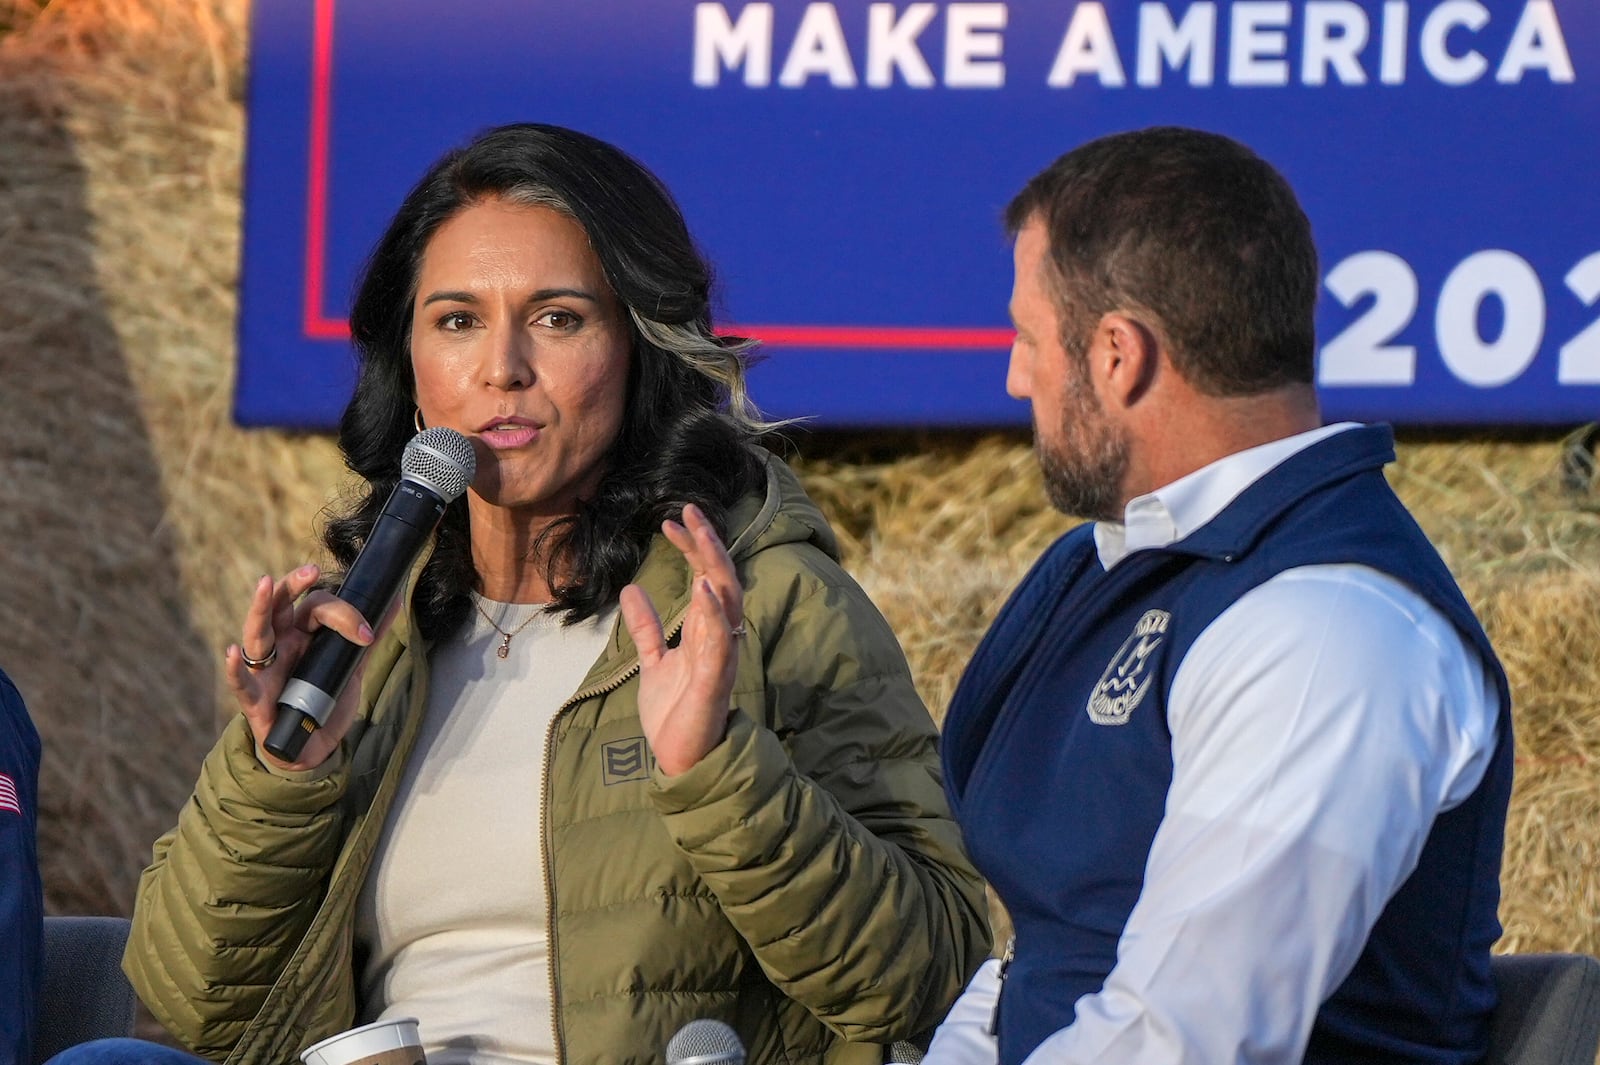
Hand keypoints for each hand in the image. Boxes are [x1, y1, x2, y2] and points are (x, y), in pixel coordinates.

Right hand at [223, 564, 377, 772]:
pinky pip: (241, 682)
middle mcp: (280, 645)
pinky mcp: (255, 700)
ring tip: (264, 584)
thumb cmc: (322, 701)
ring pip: (256, 634)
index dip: (342, 613)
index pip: (315, 607)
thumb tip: (394, 602)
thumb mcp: (349, 666)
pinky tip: (233, 653)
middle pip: (279, 606)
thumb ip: (366, 637)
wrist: (309, 746)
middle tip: (311, 571)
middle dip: (292, 585)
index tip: (367, 633)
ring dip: (259, 609)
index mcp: (300, 634)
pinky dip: (235, 668)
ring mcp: (265, 670)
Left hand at [620, 504, 744, 776]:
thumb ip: (646, 628)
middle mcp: (720, 638)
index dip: (692, 548)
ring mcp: (720, 657)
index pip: (705, 577)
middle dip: (708, 544)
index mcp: (706, 632)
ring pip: (729, 603)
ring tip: (701, 537)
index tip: (671, 521)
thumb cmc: (674, 714)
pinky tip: (704, 590)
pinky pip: (720, 642)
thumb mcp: (652, 662)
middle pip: (722, 579)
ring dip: (715, 568)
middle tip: (690, 510)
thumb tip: (630, 590)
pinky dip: (714, 615)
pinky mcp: (714, 681)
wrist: (679, 759)